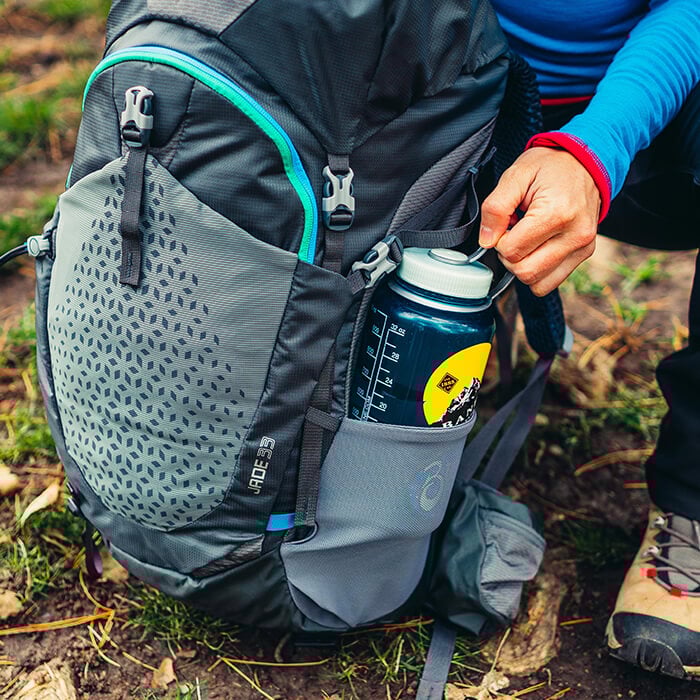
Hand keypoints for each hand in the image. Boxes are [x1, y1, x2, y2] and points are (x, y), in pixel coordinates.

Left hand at [478, 147, 601, 295]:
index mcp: (557, 213)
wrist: (585, 161)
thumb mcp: (515, 175)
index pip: (512, 251)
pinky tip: (537, 248)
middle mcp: (576, 234)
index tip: (505, 224)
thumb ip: (495, 208)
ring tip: (527, 239)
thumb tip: (487, 241)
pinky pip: (550, 281)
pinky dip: (537, 271)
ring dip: (523, 265)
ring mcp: (583, 247)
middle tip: (513, 233)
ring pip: (538, 283)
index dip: (499, 240)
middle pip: (525, 272)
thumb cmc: (550, 166)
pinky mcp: (584, 254)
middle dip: (510, 256)